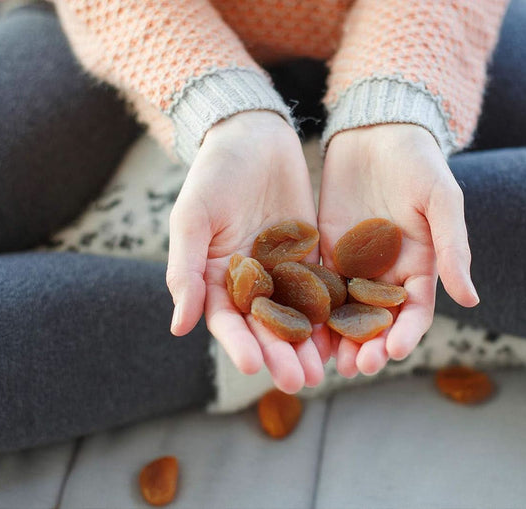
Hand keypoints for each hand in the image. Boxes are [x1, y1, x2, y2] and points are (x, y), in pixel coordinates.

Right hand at [167, 111, 328, 393]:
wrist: (253, 135)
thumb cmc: (213, 174)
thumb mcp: (192, 218)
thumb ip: (185, 270)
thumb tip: (179, 326)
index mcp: (216, 277)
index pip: (227, 320)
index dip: (239, 344)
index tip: (255, 366)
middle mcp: (251, 281)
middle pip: (266, 326)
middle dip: (281, 354)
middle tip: (299, 381)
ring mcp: (284, 270)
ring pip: (298, 314)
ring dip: (309, 343)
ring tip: (325, 370)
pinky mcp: (312, 254)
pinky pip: (324, 287)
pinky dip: (333, 311)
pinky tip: (346, 332)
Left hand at [318, 124, 478, 377]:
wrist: (378, 131)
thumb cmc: (419, 162)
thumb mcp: (442, 201)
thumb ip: (453, 248)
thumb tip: (471, 300)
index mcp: (419, 265)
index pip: (414, 311)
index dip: (406, 334)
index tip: (391, 352)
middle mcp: (386, 272)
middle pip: (377, 319)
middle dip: (367, 344)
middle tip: (354, 367)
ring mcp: (354, 262)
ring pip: (345, 309)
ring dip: (337, 336)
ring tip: (325, 361)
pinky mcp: (325, 249)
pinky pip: (317, 283)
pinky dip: (310, 307)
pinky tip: (298, 325)